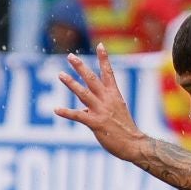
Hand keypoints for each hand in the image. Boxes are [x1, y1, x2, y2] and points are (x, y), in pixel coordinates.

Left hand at [57, 44, 145, 159]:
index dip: (104, 59)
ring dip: (71, 83)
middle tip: (70, 56)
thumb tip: (83, 109)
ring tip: (60, 74)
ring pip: (83, 93)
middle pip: (92, 79)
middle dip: (81, 67)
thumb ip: (98, 107)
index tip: (100, 45)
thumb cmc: (124, 129)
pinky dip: (66, 112)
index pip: (108, 73)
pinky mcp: (96, 123)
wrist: (134, 144)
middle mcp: (107, 100)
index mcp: (115, 95)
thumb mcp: (115, 112)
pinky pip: (78, 116)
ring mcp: (101, 111)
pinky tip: (56, 109)